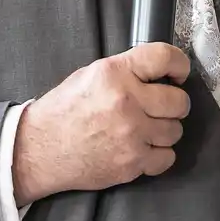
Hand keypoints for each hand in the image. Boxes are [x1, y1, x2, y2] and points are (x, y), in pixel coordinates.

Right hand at [11, 44, 190, 204]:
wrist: (40, 150)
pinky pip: (167, 158)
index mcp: (114, 74)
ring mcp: (131, 135)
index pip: (165, 57)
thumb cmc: (62, 112)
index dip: (179, 65)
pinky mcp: (132, 163)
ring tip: (145, 130)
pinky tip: (142, 148)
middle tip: (160, 107)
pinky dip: (158, 155)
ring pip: (175, 131)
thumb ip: (125, 71)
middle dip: (173, 104)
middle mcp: (126, 102)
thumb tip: (158, 73)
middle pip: (179, 101)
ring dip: (164, 130)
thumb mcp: (88, 75)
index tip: (179, 73)